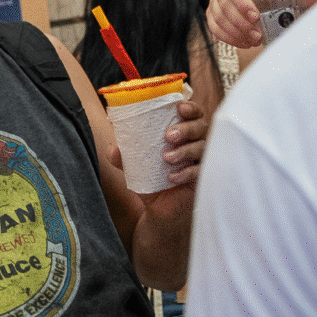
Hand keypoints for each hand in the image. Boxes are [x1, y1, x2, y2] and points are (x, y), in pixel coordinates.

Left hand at [135, 98, 205, 222]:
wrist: (158, 208)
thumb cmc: (151, 180)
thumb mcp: (133, 167)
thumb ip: (123, 157)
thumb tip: (113, 148)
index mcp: (182, 134)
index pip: (193, 114)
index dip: (190, 108)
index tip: (180, 107)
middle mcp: (194, 143)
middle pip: (200, 127)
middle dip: (186, 128)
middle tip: (168, 135)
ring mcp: (201, 160)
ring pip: (201, 148)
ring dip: (184, 150)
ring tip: (166, 158)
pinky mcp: (202, 178)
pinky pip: (199, 171)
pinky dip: (185, 173)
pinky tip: (171, 177)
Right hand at [207, 0, 316, 48]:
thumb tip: (316, 0)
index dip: (243, 4)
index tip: (256, 18)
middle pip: (224, 5)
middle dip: (241, 24)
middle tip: (257, 36)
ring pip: (218, 18)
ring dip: (235, 33)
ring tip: (253, 41)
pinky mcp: (211, 13)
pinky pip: (214, 28)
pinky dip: (228, 38)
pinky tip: (243, 43)